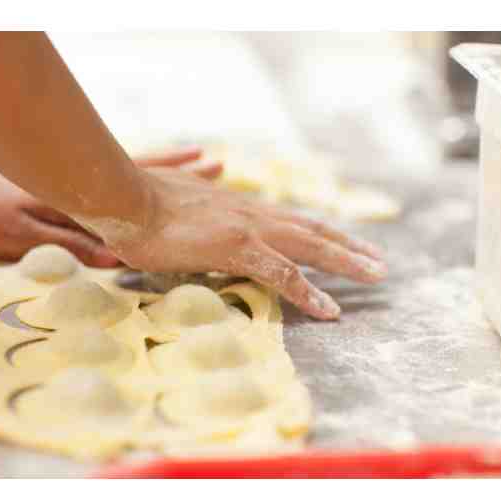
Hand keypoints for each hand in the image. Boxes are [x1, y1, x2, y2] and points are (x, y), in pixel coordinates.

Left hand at [0, 147, 220, 266]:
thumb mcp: (22, 238)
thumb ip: (69, 245)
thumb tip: (116, 259)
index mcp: (81, 197)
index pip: (135, 194)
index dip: (173, 190)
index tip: (206, 189)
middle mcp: (89, 183)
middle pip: (147, 174)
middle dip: (184, 174)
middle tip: (217, 165)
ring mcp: (85, 180)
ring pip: (138, 171)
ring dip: (172, 167)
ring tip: (205, 160)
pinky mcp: (75, 182)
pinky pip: (120, 174)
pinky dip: (147, 170)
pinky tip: (161, 172)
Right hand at [106, 168, 386, 319]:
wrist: (123, 197)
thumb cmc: (141, 202)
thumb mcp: (179, 199)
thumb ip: (201, 197)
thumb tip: (208, 187)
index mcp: (239, 205)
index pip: (291, 219)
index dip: (320, 231)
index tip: (343, 240)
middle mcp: (252, 213)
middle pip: (312, 229)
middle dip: (348, 245)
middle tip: (377, 260)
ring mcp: (248, 228)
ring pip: (310, 246)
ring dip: (347, 261)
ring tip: (376, 275)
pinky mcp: (237, 247)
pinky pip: (283, 274)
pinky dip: (309, 293)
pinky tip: (330, 311)